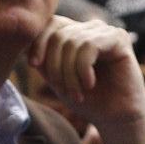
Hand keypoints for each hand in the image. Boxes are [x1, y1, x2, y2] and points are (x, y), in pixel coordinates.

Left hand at [30, 15, 144, 143]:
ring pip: (72, 42)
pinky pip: (88, 46)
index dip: (38, 42)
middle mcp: (90, 28)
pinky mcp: (118, 38)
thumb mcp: (58, 80)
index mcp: (76, 34)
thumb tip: (26, 46)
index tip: (34, 65)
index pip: (49, 24)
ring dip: (69, 73)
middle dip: (55, 66)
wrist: (117, 119)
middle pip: (58, 35)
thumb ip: (45, 61)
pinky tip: (89, 84)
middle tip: (64, 91)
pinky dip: (83, 69)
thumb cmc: (89, 101)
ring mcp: (105, 31)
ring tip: (78, 93)